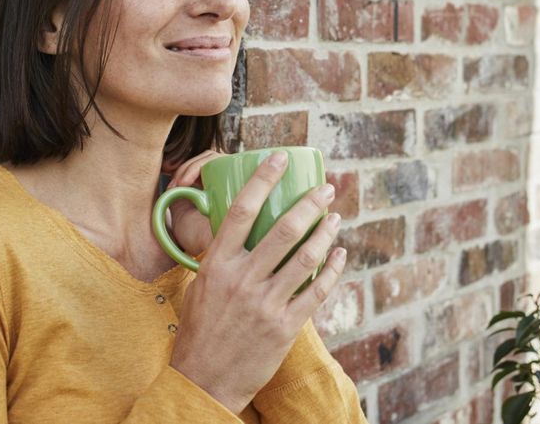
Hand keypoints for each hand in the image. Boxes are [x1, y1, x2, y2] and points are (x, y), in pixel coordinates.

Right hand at [168, 151, 347, 413]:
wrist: (204, 381)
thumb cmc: (200, 331)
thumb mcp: (201, 287)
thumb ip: (221, 258)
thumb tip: (238, 229)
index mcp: (217, 265)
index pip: (241, 210)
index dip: (263, 179)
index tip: (280, 158)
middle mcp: (242, 280)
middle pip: (282, 229)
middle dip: (310, 203)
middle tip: (325, 188)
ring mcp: (265, 304)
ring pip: (306, 257)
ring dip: (326, 232)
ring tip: (335, 217)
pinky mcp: (285, 326)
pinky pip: (316, 291)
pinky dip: (333, 270)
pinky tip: (340, 255)